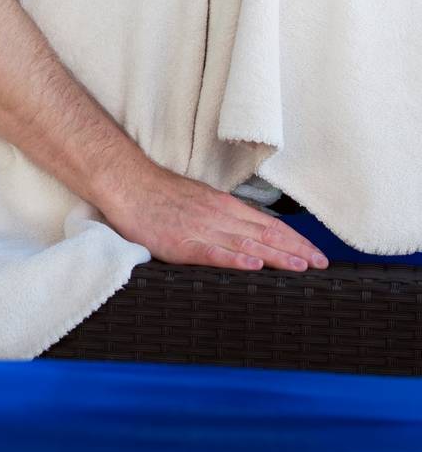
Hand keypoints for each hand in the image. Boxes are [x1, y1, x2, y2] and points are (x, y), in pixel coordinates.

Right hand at [99, 163, 327, 272]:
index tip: (316, 254)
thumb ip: (222, 217)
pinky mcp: (182, 242)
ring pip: (246, 243)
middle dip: (296, 251)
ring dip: (276, 256)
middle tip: (322, 265)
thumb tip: (247, 231)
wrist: (129, 184)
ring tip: (301, 267)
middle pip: (265, 234)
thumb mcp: (199, 201)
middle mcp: (220, 216)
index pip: (268, 225)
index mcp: (224, 207)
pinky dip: (234, 258)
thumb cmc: (160, 194)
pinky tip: (252, 265)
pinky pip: (212, 252)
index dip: (295, 241)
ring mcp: (202, 229)